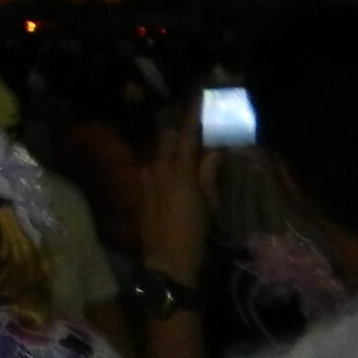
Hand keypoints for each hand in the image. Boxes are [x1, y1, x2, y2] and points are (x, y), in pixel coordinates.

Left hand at [138, 117, 212, 280]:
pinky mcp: (141, 188)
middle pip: (168, 137)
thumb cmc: (194, 232)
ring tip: (189, 147)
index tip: (200, 98)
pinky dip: (166, 161)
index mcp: (178, 169)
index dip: (194, 115)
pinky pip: (153, 165)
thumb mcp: (209, 202)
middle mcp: (157, 166)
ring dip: (173, 146)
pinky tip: (176, 169)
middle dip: (182, 128)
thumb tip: (216, 149)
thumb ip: (209, 172)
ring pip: (159, 151)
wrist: (167, 259)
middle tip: (198, 126)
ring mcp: (146, 177)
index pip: (187, 134)